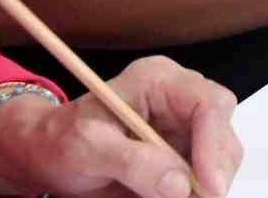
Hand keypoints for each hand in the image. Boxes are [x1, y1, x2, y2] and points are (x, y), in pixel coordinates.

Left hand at [0, 57, 241, 197]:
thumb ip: (135, 163)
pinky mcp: (183, 150)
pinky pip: (204, 173)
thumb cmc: (61, 139)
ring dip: (206, 183)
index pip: (208, 104)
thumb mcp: (89, 148)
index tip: (207, 185)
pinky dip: (196, 190)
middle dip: (215, 169)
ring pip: (221, 155)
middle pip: (222, 130)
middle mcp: (180, 98)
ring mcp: (184, 125)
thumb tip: (181, 186)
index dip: (214, 144)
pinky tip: (170, 196)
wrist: (45, 153)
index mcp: (159, 80)